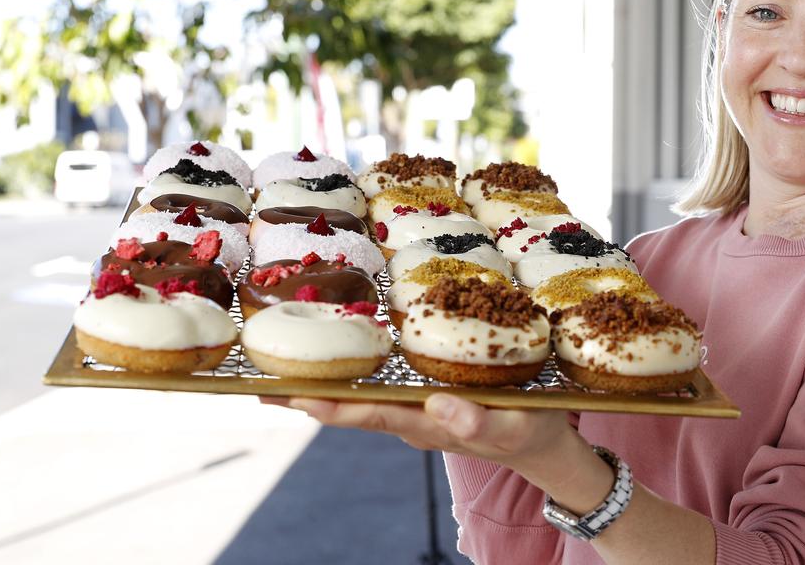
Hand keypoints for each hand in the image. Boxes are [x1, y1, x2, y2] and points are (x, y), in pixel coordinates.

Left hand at [260, 394, 577, 479]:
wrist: (543, 447)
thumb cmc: (531, 431)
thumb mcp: (514, 425)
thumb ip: (478, 420)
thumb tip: (437, 406)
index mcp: (426, 425)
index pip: (365, 414)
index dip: (326, 404)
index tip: (287, 393)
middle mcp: (412, 419)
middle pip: (351, 407)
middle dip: (308, 394)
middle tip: (261, 380)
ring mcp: (417, 412)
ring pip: (363, 398)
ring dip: (328, 384)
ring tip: (289, 364)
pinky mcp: (428, 402)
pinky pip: (383, 389)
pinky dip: (358, 376)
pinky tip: (347, 357)